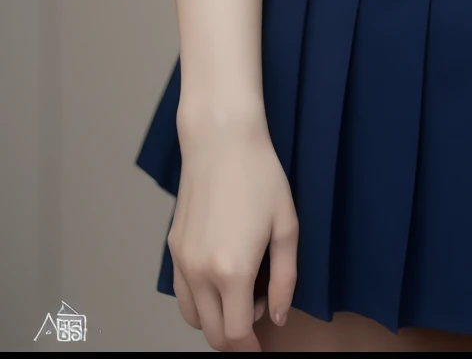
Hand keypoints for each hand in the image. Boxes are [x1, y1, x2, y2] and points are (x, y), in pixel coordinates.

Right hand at [167, 114, 297, 350]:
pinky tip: (222, 279)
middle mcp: (200, 275)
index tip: (262, 347)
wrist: (221, 144)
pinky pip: (181, 294)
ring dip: (216, 319)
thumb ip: (285, 278)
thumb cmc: (261, 179)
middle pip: (212, 333)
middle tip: (262, 313)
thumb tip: (279, 316)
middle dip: (236, 336)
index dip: (250, 348)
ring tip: (244, 294)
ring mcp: (181, 265)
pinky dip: (199, 302)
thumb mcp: (287, 227)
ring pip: (192, 318)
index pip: (236, 334)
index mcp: (232, 272)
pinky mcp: (172, 251)